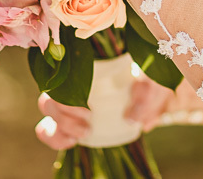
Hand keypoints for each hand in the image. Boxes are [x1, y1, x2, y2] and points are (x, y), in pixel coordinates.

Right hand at [35, 76, 175, 150]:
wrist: (155, 94)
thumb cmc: (152, 81)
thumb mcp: (156, 81)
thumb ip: (148, 91)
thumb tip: (132, 117)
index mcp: (91, 61)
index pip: (64, 70)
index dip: (65, 91)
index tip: (86, 106)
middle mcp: (75, 78)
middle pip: (49, 92)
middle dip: (62, 112)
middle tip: (88, 121)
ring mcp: (71, 99)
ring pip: (46, 109)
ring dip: (58, 125)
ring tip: (83, 133)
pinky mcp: (72, 120)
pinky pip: (50, 129)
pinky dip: (57, 137)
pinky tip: (72, 140)